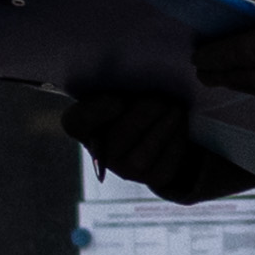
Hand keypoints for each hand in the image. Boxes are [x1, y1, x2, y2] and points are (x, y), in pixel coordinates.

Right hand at [60, 85, 212, 192]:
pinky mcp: (155, 177)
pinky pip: (167, 159)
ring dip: (164, 125)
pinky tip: (180, 122)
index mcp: (87, 126)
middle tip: (159, 99)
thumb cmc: (135, 102)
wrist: (159, 130)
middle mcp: (103, 154)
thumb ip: (118, 84)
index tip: (117, 100)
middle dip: (142, 115)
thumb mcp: (122, 88)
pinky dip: (177, 137)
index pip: (75, 123)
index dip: (94, 113)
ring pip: (145, 151)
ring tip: (175, 108)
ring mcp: (128, 170)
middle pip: (118, 137)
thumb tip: (134, 77)